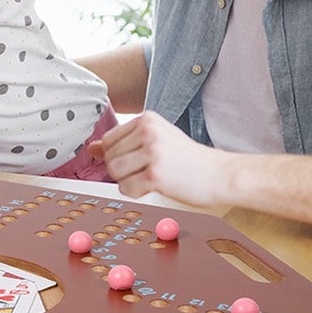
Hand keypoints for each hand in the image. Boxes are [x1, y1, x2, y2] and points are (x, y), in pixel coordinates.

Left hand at [87, 110, 231, 208]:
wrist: (220, 174)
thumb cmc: (187, 160)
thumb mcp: (155, 142)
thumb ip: (123, 143)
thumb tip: (91, 148)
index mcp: (146, 119)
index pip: (109, 140)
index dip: (121, 156)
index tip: (142, 160)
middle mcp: (148, 131)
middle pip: (109, 157)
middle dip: (124, 170)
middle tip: (150, 171)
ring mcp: (152, 152)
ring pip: (114, 172)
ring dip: (129, 181)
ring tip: (152, 178)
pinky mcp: (156, 174)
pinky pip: (125, 188)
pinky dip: (136, 193)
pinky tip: (156, 187)